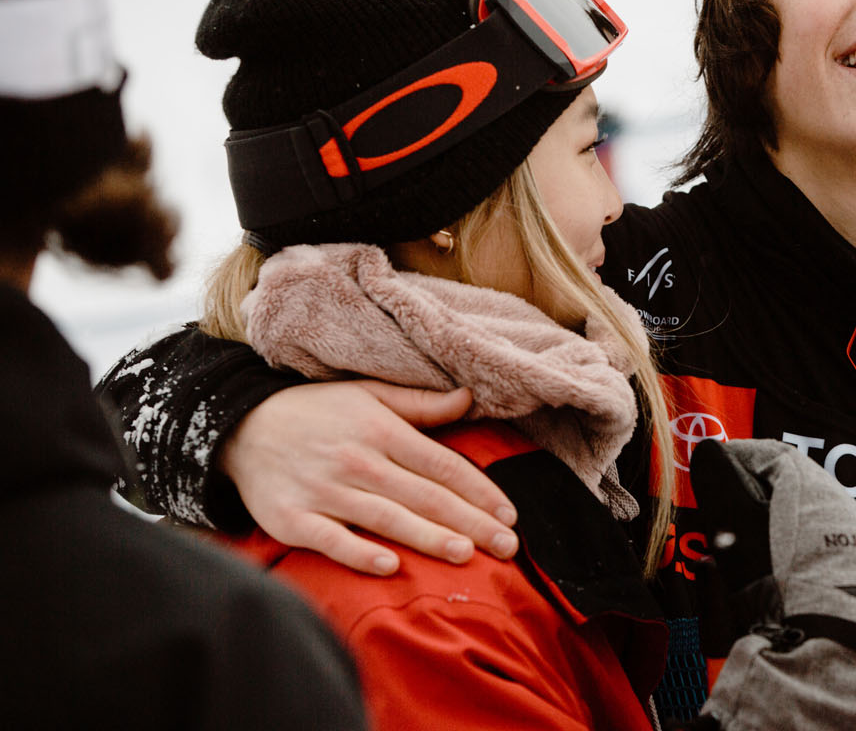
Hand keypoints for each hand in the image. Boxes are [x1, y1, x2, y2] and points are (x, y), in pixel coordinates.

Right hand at [220, 380, 518, 574]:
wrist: (241, 426)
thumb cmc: (315, 411)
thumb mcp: (367, 394)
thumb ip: (420, 403)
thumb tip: (470, 397)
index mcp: (380, 430)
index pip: (442, 464)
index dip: (479, 490)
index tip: (509, 514)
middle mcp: (357, 460)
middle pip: (424, 496)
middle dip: (470, 522)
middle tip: (508, 547)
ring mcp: (324, 491)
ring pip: (386, 518)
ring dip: (428, 537)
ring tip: (466, 555)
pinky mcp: (293, 519)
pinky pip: (331, 540)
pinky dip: (359, 553)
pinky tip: (390, 567)